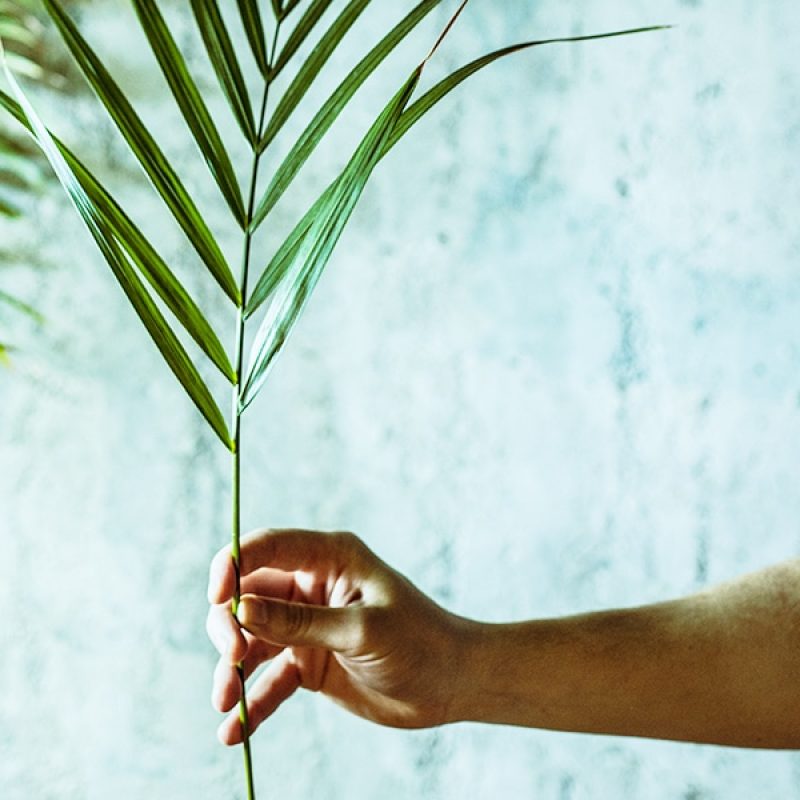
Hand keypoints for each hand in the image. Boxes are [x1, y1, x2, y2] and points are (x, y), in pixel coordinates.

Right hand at [207, 529, 471, 744]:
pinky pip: (268, 680)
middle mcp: (311, 587)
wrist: (452, 685)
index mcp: (329, 558)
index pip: (267, 547)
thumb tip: (241, 610)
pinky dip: (251, 703)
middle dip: (229, 624)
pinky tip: (234, 732)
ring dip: (231, 669)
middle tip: (233, 657)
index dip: (233, 565)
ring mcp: (307, 627)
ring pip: (251, 640)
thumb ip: (301, 622)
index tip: (217, 597)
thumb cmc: (419, 641)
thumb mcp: (361, 629)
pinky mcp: (308, 664)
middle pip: (247, 595)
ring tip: (224, 701)